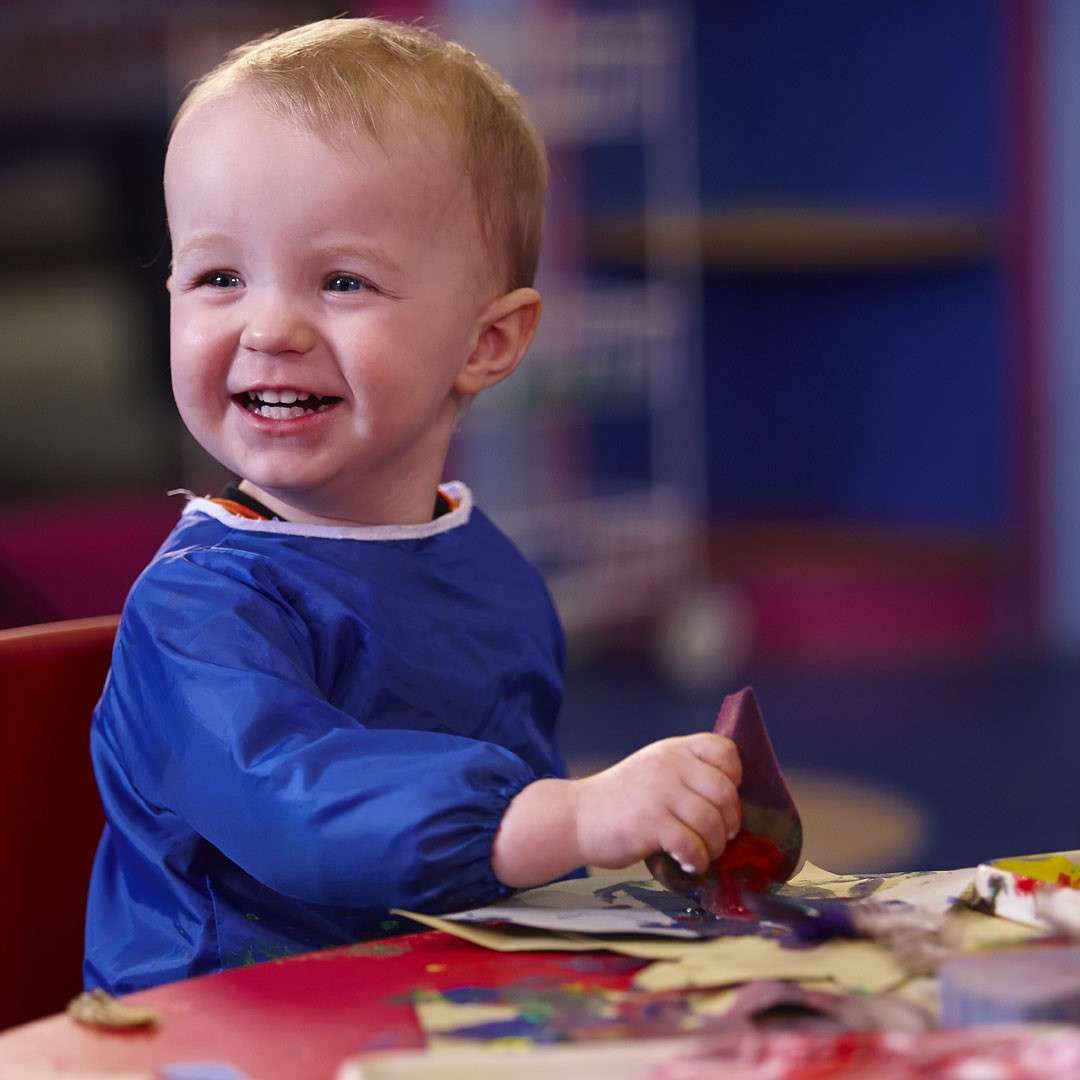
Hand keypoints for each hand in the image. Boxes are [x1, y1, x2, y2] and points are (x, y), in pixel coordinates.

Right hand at [573, 733, 741, 874]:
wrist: (576, 816)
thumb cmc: (622, 799)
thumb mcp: (655, 769)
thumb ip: (687, 774)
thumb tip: (731, 802)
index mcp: (674, 750)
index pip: (724, 750)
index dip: (735, 776)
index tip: (722, 799)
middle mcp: (670, 765)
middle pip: (725, 791)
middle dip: (730, 821)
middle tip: (719, 836)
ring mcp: (660, 793)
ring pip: (712, 822)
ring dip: (715, 846)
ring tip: (702, 853)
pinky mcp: (650, 823)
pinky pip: (692, 845)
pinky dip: (696, 860)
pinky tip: (686, 863)